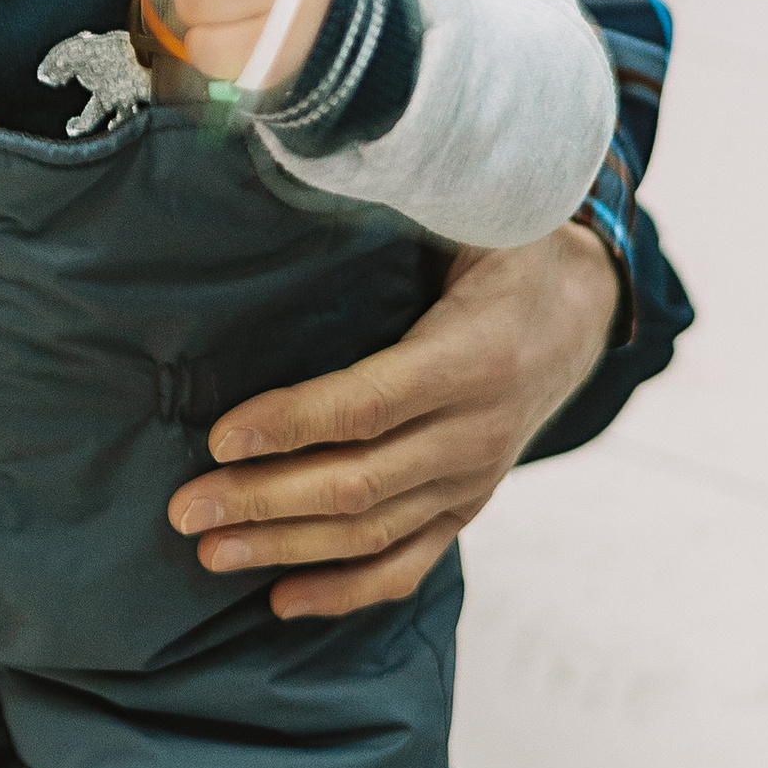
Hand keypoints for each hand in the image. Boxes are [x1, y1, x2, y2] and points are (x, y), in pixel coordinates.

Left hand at [170, 223, 623, 618]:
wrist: (583, 306)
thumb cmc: (501, 247)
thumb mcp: (466, 216)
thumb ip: (400, 207)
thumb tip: (304, 165)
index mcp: (471, 357)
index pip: (366, 405)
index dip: (290, 425)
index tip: (219, 437)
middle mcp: (477, 431)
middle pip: (358, 483)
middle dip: (263, 500)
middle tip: (183, 509)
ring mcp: (475, 479)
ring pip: (373, 532)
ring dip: (285, 549)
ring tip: (208, 552)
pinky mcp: (469, 507)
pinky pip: (410, 565)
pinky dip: (345, 591)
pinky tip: (281, 603)